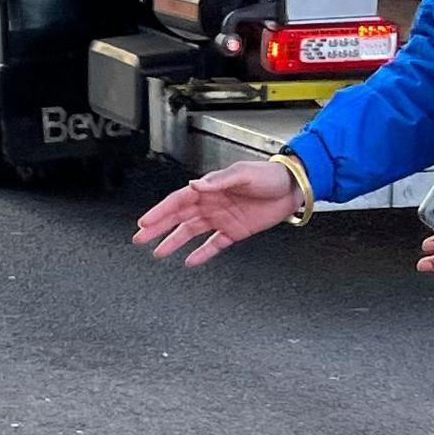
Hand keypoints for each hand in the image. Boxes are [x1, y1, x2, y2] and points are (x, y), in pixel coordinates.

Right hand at [133, 161, 302, 266]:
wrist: (292, 189)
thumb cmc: (269, 176)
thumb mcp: (243, 174)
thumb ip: (219, 181)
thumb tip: (197, 184)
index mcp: (209, 188)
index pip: (178, 201)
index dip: (160, 212)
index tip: (145, 222)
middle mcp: (212, 204)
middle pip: (178, 217)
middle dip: (158, 228)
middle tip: (141, 238)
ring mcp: (221, 218)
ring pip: (191, 232)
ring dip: (174, 241)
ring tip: (159, 252)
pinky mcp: (234, 231)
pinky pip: (213, 244)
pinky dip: (202, 253)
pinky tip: (190, 261)